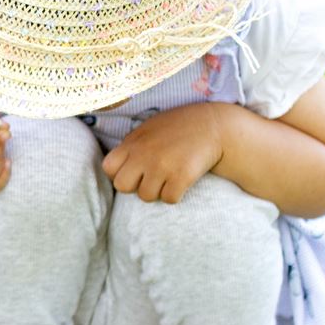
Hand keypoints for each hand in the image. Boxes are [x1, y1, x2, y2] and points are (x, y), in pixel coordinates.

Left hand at [102, 103, 226, 203]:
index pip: (108, 168)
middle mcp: (144, 155)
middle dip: (134, 186)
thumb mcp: (149, 128)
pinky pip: (168, 199)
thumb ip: (132, 145)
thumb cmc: (180, 126)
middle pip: (122, 186)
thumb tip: (117, 166)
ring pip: (145, 196)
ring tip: (168, 177)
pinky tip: (181, 181)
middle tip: (150, 178)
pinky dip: (175, 194)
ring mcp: (162, 166)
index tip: (133, 171)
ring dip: (157, 191)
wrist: (215, 125)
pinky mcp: (182, 176)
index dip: (119, 173)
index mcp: (133, 142)